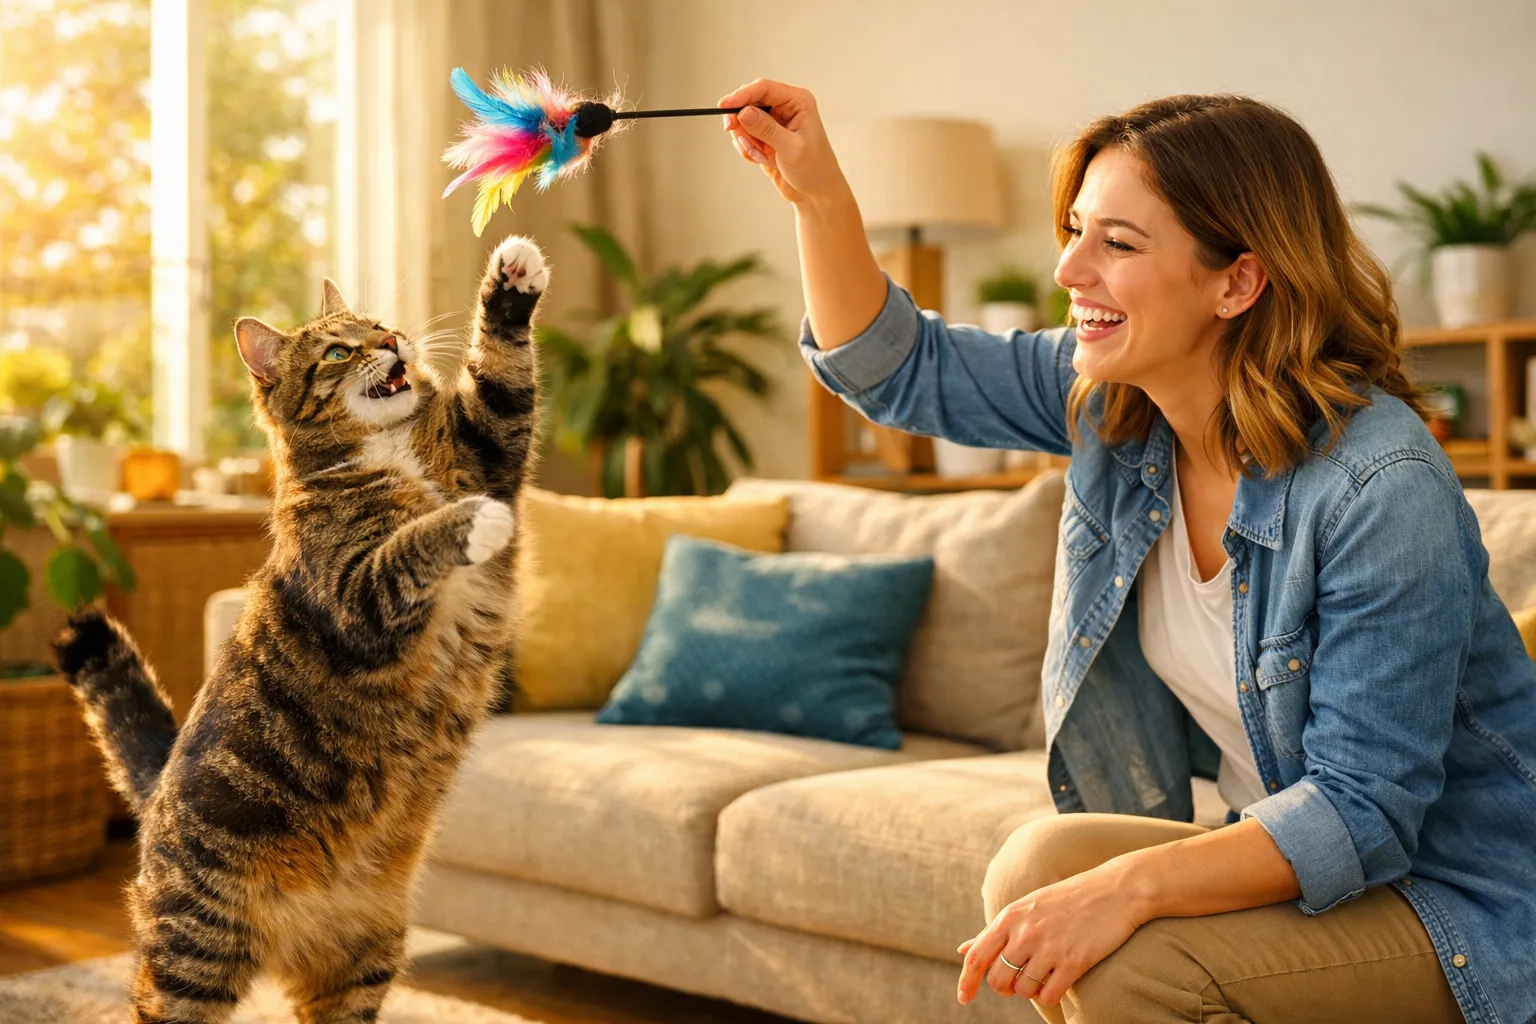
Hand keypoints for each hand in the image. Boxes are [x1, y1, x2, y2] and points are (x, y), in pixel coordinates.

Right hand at [718, 78, 846, 204]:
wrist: (815, 193)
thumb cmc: (814, 170)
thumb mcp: (791, 149)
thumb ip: (767, 130)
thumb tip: (744, 112)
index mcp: (797, 101)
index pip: (763, 88)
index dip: (742, 95)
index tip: (724, 106)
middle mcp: (785, 107)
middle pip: (749, 101)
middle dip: (740, 120)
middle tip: (731, 131)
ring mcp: (774, 122)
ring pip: (744, 120)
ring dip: (746, 140)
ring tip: (762, 156)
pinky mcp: (765, 136)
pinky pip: (744, 136)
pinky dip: (748, 149)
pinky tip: (763, 159)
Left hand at [955, 864, 1145, 1006]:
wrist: (1116, 889)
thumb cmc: (1067, 899)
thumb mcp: (1026, 907)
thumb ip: (994, 932)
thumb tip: (963, 950)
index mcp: (1010, 916)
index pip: (977, 956)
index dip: (966, 981)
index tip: (964, 998)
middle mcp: (1026, 932)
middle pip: (997, 980)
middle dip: (1006, 987)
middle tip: (1020, 979)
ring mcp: (1050, 947)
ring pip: (1022, 991)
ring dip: (1030, 990)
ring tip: (1044, 975)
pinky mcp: (1074, 961)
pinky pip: (1048, 996)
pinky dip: (1050, 995)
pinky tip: (1059, 981)